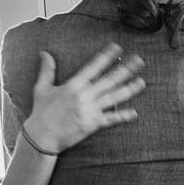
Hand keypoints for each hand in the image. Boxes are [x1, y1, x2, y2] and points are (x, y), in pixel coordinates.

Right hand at [24, 44, 144, 152]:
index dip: (106, 57)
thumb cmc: (41, 112)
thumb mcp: (41, 88)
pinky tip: (134, 113)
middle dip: (125, 70)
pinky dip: (122, 116)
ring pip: (114, 97)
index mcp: (73, 85)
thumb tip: (45, 53)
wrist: (42, 136)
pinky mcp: (93, 124)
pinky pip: (111, 119)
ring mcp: (90, 110)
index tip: (118, 48)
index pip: (93, 67)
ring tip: (141, 82)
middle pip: (109, 80)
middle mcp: (84, 96)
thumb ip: (47, 70)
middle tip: (139, 61)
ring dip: (129, 89)